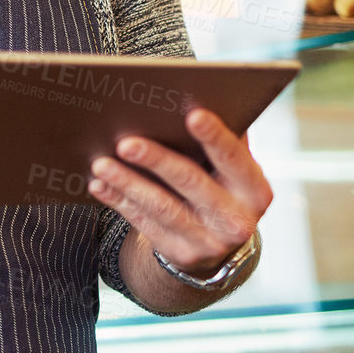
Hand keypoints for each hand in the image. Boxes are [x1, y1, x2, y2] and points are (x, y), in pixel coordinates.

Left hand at [88, 108, 270, 277]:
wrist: (217, 245)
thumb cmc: (219, 187)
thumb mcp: (231, 171)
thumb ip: (219, 141)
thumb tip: (190, 98)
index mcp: (254, 190)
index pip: (235, 158)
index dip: (215, 137)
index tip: (192, 114)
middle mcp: (237, 220)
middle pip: (191, 181)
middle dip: (156, 159)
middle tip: (125, 142)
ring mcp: (209, 242)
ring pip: (162, 207)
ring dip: (128, 183)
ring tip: (101, 163)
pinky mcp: (180, 254)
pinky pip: (144, 224)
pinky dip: (119, 201)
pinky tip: (99, 184)